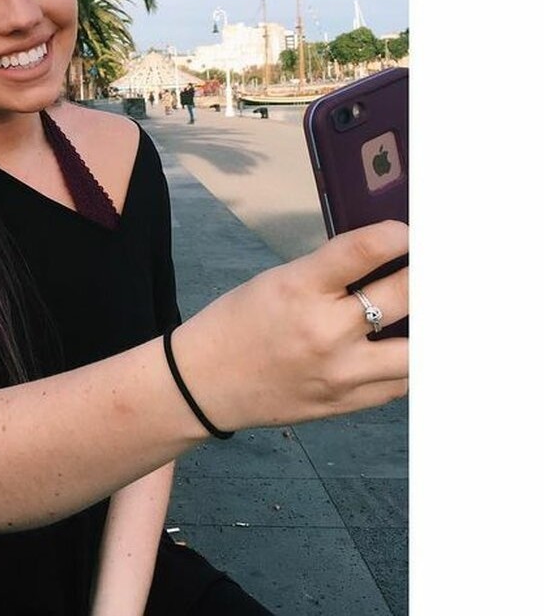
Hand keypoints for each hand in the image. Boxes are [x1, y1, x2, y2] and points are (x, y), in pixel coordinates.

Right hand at [172, 219, 407, 432]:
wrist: (203, 384)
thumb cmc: (237, 324)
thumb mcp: (275, 282)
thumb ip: (328, 273)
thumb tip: (382, 260)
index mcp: (299, 288)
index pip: (363, 250)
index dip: (398, 236)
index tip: (409, 233)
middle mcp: (325, 331)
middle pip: (404, 296)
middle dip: (424, 276)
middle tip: (434, 268)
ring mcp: (341, 373)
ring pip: (417, 351)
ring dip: (426, 327)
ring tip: (428, 313)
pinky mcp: (347, 403)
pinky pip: (399, 384)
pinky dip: (406, 364)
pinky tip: (402, 349)